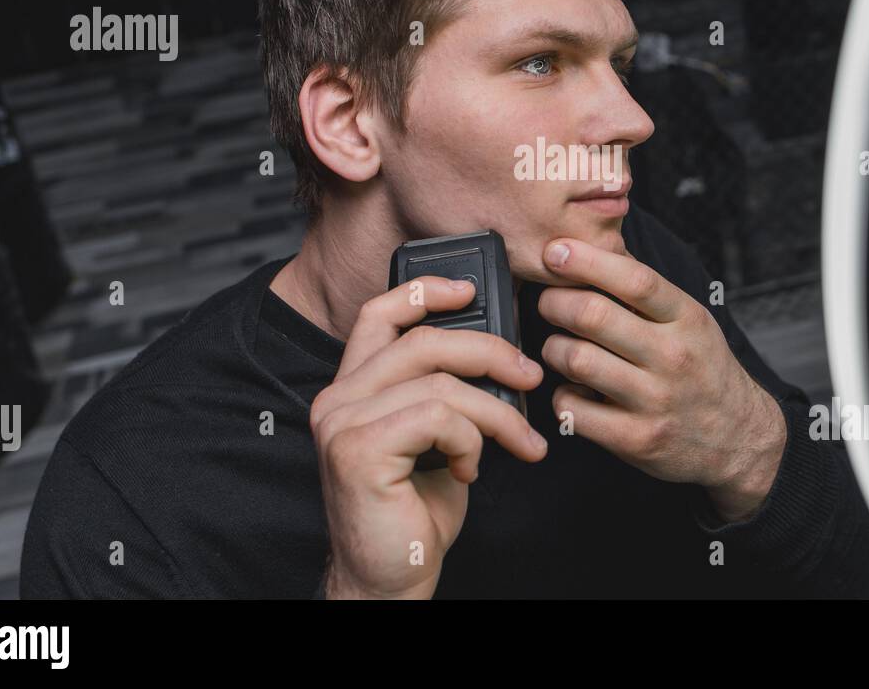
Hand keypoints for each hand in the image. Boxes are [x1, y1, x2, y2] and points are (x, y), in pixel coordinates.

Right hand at [310, 276, 547, 598]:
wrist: (389, 578)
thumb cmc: (412, 513)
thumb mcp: (434, 439)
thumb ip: (445, 394)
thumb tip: (499, 358)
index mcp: (353, 388)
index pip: (379, 315)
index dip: (425, 291)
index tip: (471, 290)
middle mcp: (338, 399)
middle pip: (424, 341)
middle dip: (491, 352)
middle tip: (530, 379)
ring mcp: (342, 422)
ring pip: (442, 383)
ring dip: (496, 413)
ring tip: (517, 443)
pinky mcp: (359, 450)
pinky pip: (439, 417)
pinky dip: (471, 441)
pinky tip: (469, 470)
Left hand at [538, 238, 787, 523]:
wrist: (739, 438)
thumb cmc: (701, 368)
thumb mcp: (689, 320)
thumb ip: (644, 290)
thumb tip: (590, 247)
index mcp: (686, 318)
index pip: (635, 280)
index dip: (587, 261)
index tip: (555, 251)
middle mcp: (673, 356)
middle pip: (593, 315)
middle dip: (555, 303)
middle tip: (548, 303)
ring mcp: (655, 400)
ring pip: (576, 359)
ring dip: (553, 349)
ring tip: (559, 348)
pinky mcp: (636, 439)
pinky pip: (573, 409)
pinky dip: (561, 396)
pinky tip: (573, 390)